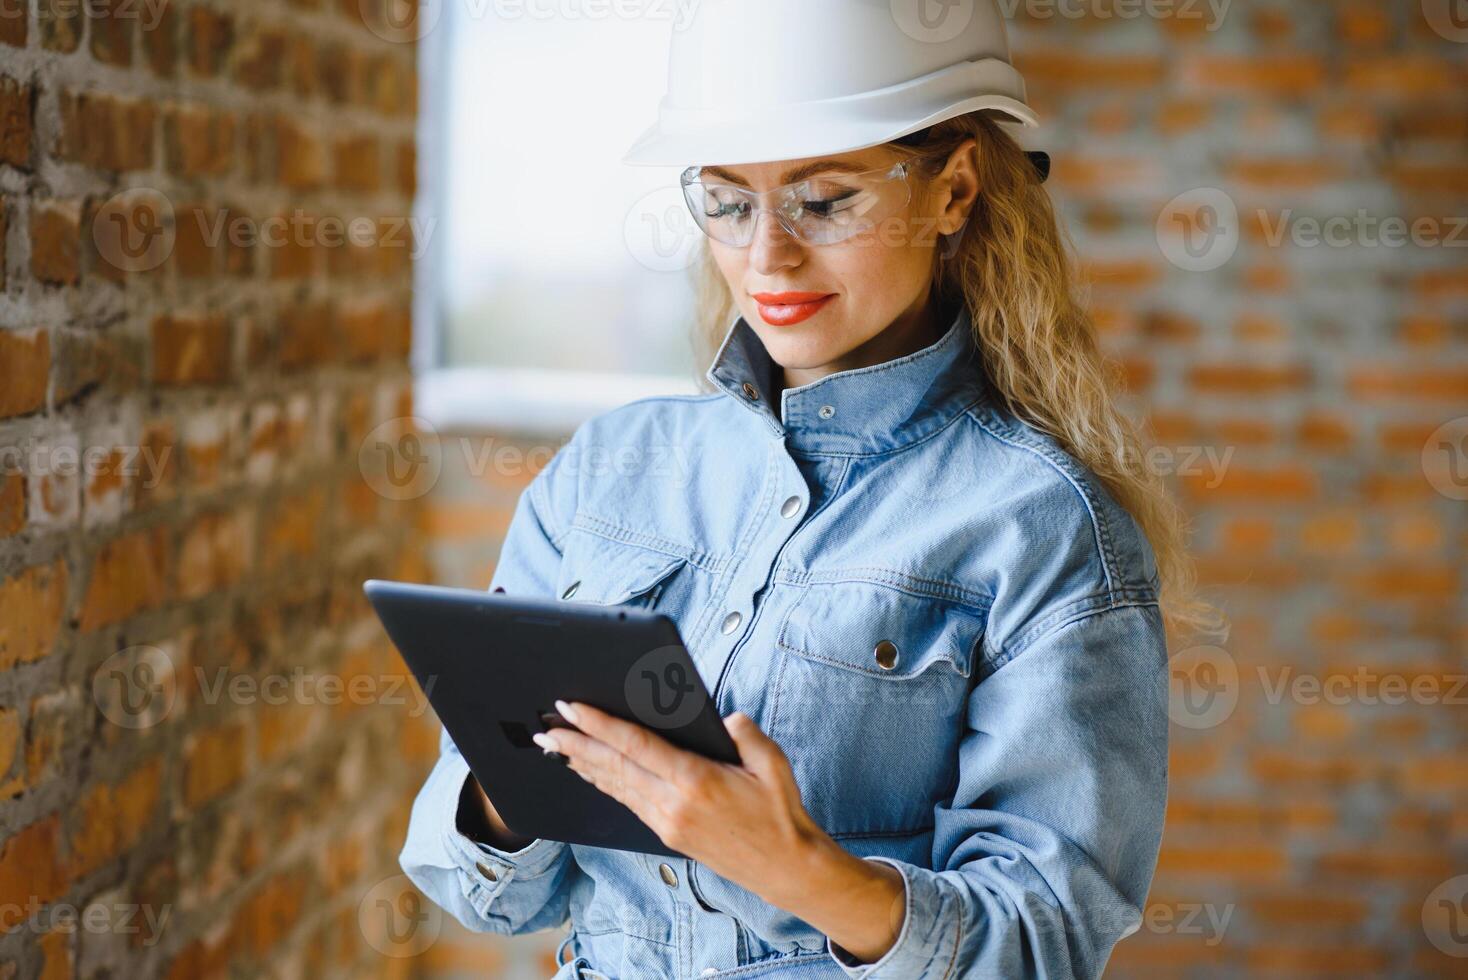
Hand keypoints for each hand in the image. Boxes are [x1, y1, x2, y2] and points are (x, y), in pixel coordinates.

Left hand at [534, 699, 828, 905]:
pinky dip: (604, 782)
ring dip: (582, 763)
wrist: (785, 868)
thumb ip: (744, 732)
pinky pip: (627, 801)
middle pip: (614, 767)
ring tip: (556, 745)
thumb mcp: (772, 763)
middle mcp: (673, 804)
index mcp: (696, 781)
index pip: (636, 746)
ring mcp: (666, 823)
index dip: (600, 725)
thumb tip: (722, 716)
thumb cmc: (780, 814)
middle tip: (547, 726)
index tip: (573, 708)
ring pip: (615, 785)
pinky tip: (591, 771)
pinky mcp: (667, 834)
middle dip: (576, 744)